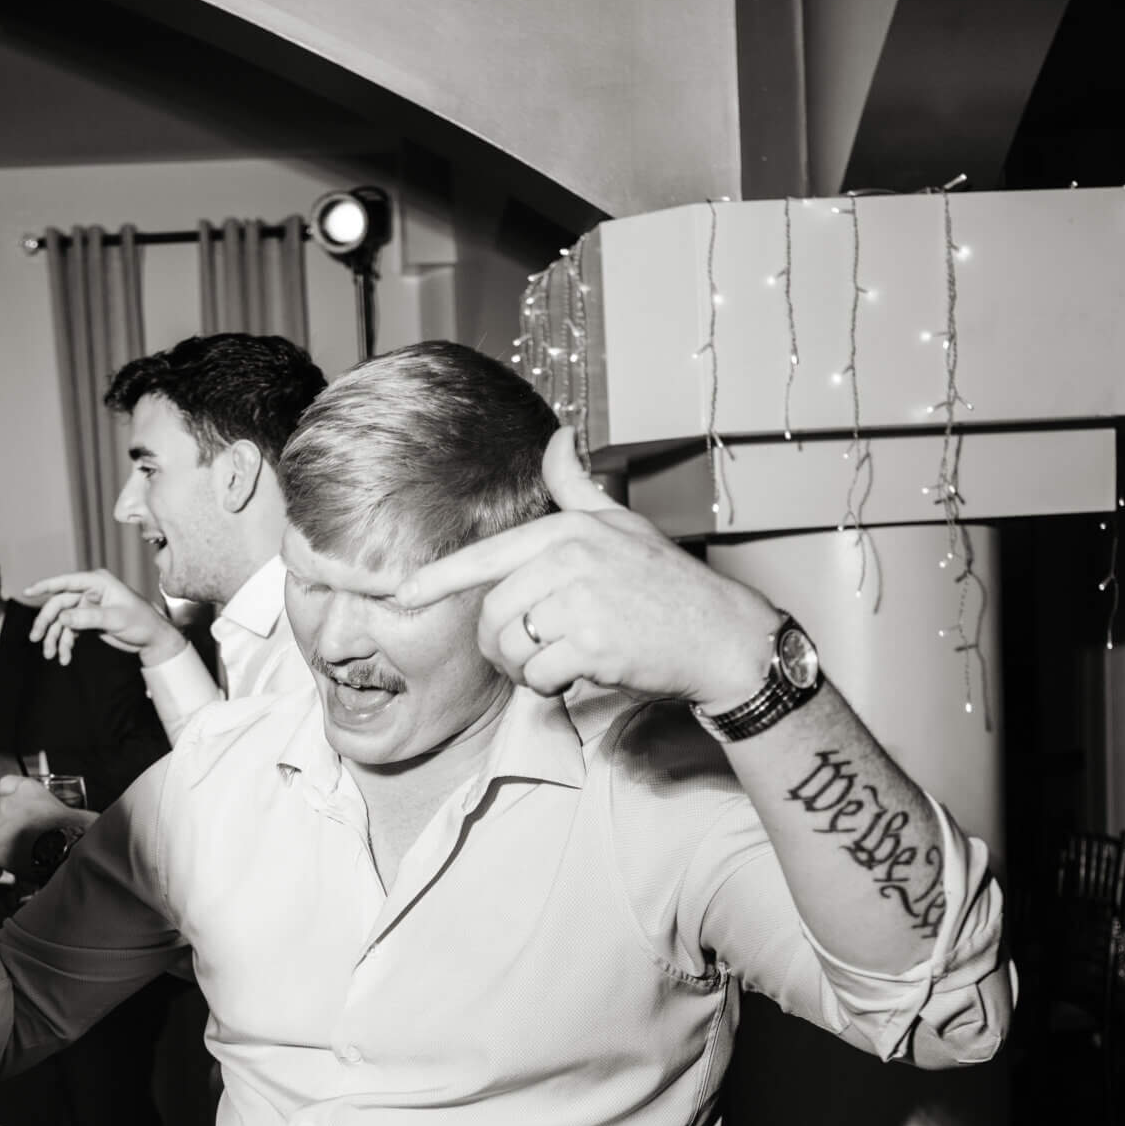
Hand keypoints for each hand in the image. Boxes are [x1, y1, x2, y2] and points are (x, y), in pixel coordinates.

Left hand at [0, 776, 93, 875]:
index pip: (5, 784)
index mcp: (28, 790)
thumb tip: (79, 824)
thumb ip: (63, 812)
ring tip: (8, 852)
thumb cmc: (77, 833)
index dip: (7, 797)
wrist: (73, 849)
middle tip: (12, 832)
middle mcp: (9, 804)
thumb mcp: (73, 811)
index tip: (12, 805)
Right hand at [19, 570, 190, 667]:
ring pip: (62, 620)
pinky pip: (69, 631)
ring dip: (54, 638)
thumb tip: (63, 617)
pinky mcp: (87, 621)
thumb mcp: (116, 619)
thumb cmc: (142, 622)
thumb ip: (89, 617)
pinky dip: (65, 644)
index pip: (67, 581)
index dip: (46, 586)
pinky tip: (64, 657)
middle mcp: (89, 592)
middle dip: (47, 622)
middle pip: (59, 604)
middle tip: (37, 639)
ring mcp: (87, 606)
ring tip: (51, 655)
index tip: (27, 591)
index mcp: (97, 582)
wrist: (152, 639)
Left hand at [391, 426, 782, 709]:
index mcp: (568, 530)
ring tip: (558, 663)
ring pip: (509, 648)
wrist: (720, 635)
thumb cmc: (667, 584)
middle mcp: (569, 559)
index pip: (486, 556)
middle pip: (491, 614)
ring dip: (524, 670)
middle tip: (534, 653)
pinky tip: (576, 677)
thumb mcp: (622, 524)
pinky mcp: (592, 643)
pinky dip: (548, 688)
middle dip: (501, 646)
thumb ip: (578, 487)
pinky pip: (537, 676)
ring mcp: (580, 601)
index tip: (404, 595)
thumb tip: (559, 438)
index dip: (440, 579)